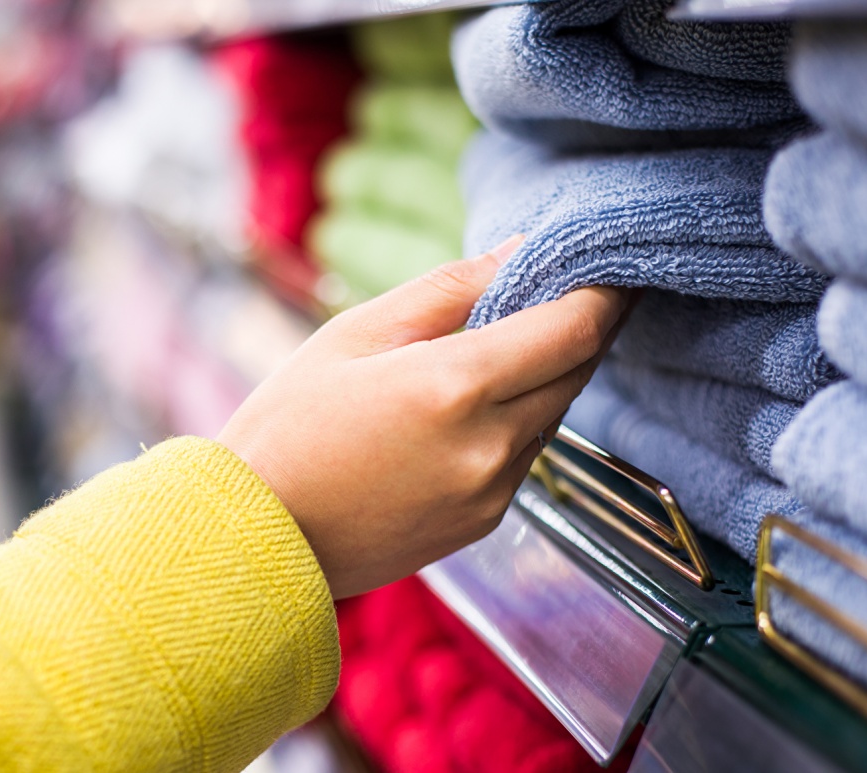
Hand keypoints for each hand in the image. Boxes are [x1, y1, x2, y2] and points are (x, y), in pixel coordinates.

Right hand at [218, 236, 629, 598]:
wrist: (258, 536)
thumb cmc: (290, 425)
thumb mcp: (357, 334)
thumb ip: (448, 289)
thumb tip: (519, 253)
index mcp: (455, 386)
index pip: (573, 329)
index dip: (604, 293)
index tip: (608, 267)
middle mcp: (489, 446)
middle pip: (576, 371)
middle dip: (582, 328)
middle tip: (565, 291)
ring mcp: (491, 492)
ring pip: (554, 415)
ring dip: (547, 375)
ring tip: (506, 344)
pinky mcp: (483, 522)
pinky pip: (525, 456)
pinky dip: (518, 419)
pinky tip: (472, 406)